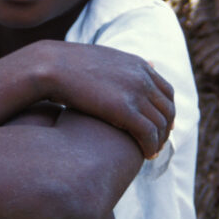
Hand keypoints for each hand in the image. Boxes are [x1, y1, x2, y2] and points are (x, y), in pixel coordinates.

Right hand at [44, 42, 174, 159]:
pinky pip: (149, 133)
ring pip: (160, 124)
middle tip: (158, 144)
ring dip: (159, 141)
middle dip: (165, 129)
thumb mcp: (99, 62)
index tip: (161, 127)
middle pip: (167, 109)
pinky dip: (151, 146)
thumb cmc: (68, 67)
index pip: (166, 92)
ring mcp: (135, 92)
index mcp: (138, 65)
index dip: (167, 112)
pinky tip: (145, 155)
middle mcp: (142, 77)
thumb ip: (116, 69)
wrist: (51, 65)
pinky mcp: (125, 109)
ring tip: (150, 153)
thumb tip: (116, 75)